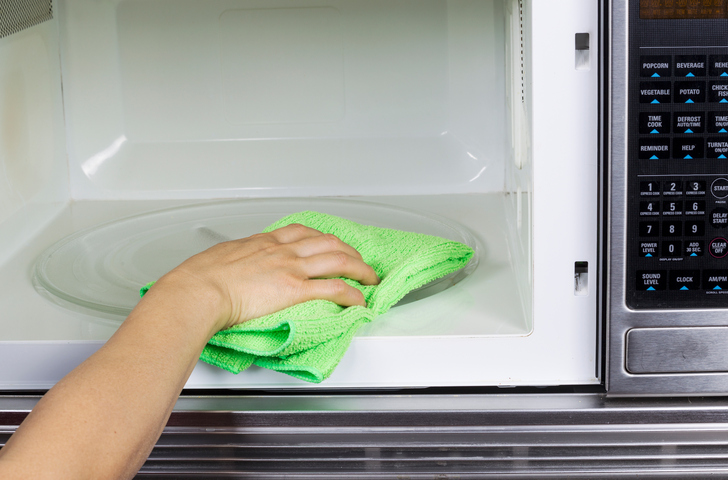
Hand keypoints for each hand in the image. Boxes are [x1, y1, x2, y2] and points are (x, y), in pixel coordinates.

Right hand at [150, 223, 379, 333]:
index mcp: (263, 242)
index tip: (331, 244)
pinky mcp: (294, 289)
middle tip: (359, 262)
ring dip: (360, 269)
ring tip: (370, 279)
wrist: (197, 291)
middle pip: (328, 243)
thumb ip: (236, 259)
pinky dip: (352, 293)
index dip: (322, 238)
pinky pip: (334, 288)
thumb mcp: (220, 258)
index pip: (302, 232)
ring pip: (338, 260)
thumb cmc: (200, 278)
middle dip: (350, 251)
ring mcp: (290, 268)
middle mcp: (282, 250)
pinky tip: (360, 300)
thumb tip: (234, 266)